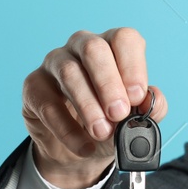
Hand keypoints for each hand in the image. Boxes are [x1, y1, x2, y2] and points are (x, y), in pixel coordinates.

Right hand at [22, 27, 167, 188]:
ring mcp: (55, 63)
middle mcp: (83, 47)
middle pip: (94, 49)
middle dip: (108, 83)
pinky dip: (68, 129)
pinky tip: (84, 145)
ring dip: (88, 106)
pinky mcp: (34, 86)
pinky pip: (48, 104)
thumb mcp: (136, 119)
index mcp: (114, 48)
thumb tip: (153, 101)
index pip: (125, 40)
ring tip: (102, 133)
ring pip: (69, 72)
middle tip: (119, 114)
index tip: (137, 97)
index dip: (132, 66)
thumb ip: (151, 108)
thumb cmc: (112, 123)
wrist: (81, 149)